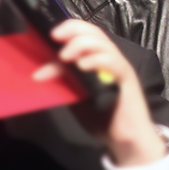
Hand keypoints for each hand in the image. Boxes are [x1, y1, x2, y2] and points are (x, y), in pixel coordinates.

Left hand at [35, 20, 165, 166]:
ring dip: (81, 45)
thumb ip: (64, 80)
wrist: (124, 140)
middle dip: (73, 30)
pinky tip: (82, 66)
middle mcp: (110, 58)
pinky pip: (113, 62)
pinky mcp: (127, 79)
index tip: (49, 35)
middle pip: (94, 31)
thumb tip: (41, 70)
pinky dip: (96, 60)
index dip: (68, 29)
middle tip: (55, 37)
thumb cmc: (102, 117)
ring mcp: (119, 67)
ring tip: (65, 57)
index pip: (84, 33)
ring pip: (103, 44)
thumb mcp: (76, 95)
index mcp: (97, 59)